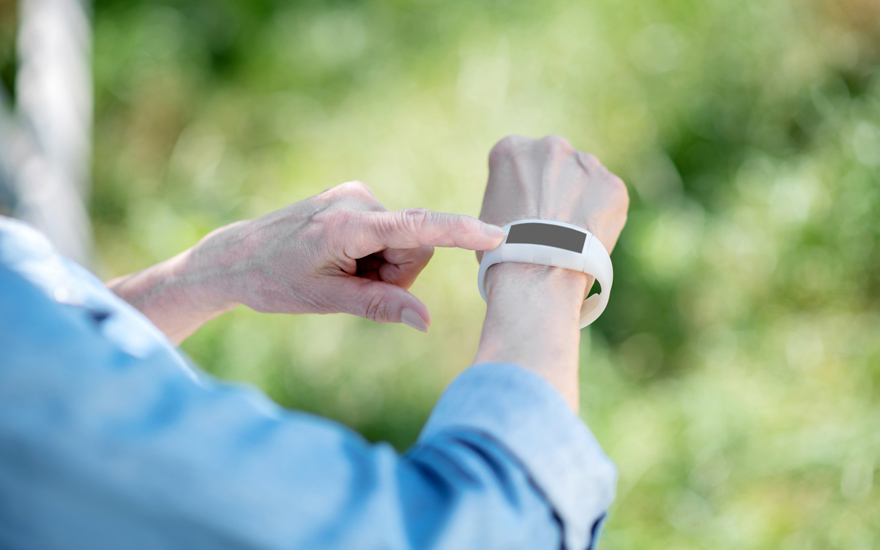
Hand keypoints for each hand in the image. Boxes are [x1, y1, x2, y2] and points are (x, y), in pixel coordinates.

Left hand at [195, 180, 505, 328]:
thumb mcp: (326, 301)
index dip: (460, 232)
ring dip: (384, 265)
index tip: (496, 234)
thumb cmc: (274, 282)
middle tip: (354, 287)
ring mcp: (355, 195)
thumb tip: (426, 321)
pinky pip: (389, 230)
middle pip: (417, 244)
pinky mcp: (354, 198)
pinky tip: (341, 260)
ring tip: (342, 273)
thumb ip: (380, 306)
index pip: (416, 227)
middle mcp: (357, 200)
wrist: (235, 257)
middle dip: (398, 273)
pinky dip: (375, 253)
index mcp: (348, 225)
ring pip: (405, 240)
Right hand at [472, 135, 628, 411]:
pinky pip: (608, 199)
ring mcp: (584, 163)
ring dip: (581, 207)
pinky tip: (590, 244)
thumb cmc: (497, 266)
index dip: (523, 200)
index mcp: (507, 150)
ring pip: (586, 182)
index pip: (518, 164)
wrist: (535, 282)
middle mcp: (547, 145)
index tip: (525, 225)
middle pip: (556, 168)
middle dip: (555, 197)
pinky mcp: (613, 186)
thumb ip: (498, 209)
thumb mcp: (482, 231)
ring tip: (571, 246)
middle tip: (551, 236)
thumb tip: (500, 232)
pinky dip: (603, 221)